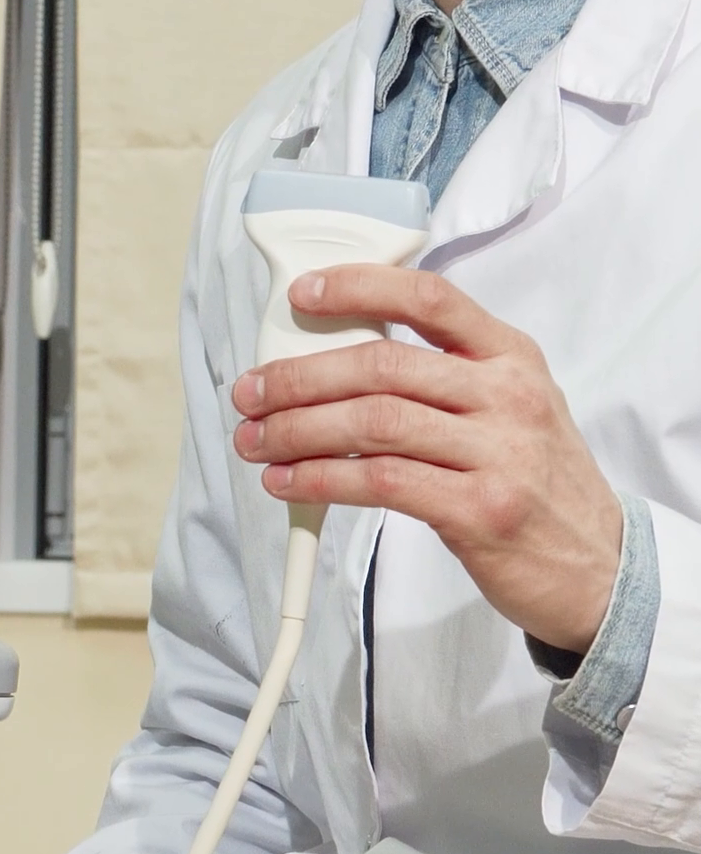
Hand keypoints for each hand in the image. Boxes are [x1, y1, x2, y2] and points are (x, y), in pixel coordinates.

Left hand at [231, 264, 622, 653]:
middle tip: (252, 392)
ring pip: (373, 423)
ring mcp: (497, 454)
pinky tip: (290, 481)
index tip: (302, 295)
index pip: (429, 297)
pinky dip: (321, 479)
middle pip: (383, 366)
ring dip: (297, 429)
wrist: (600, 566)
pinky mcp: (479, 512)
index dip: (358, 287)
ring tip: (256, 440)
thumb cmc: (537, 478)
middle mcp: (507, 395)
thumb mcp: (512, 404)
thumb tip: (337, 360)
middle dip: (301, 377)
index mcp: (511, 355)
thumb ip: (444, 375)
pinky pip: (380, 483)